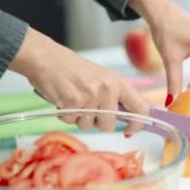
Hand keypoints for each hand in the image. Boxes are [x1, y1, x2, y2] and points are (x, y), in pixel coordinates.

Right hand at [10, 27, 148, 133]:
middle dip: (97, 123)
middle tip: (88, 108)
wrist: (48, 59)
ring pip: (88, 126)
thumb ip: (116, 97)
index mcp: (118, 82)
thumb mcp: (103, 78)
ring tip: (74, 100)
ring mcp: (90, 96)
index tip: (130, 129)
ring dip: (79, 118)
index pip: (141, 108)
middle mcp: (107, 89)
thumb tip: (129, 119)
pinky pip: (71, 122)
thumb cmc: (74, 70)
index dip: (138, 124)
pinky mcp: (72, 102)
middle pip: (109, 125)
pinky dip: (65, 116)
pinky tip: (63, 100)